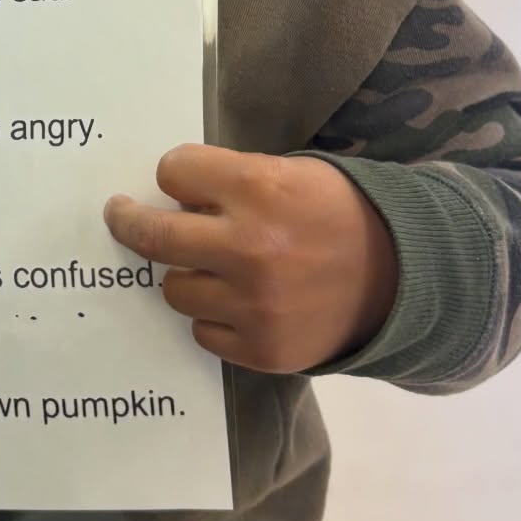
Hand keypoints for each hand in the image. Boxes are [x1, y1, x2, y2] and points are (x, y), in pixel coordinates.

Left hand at [104, 144, 397, 374]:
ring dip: (187, 274)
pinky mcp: (262, 349)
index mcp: (258, 188)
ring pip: (174, 289)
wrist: (400, 276)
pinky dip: (213, 317)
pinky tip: (238, 303)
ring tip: (214, 267)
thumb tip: (172, 196)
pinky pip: (202, 332)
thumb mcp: (291, 172)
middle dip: (129, 220)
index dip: (177, 174)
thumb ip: (233, 180)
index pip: (173, 172)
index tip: (180, 181)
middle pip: (154, 236)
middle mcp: (249, 246)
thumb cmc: (338, 212)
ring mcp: (253, 304)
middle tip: (120, 214)